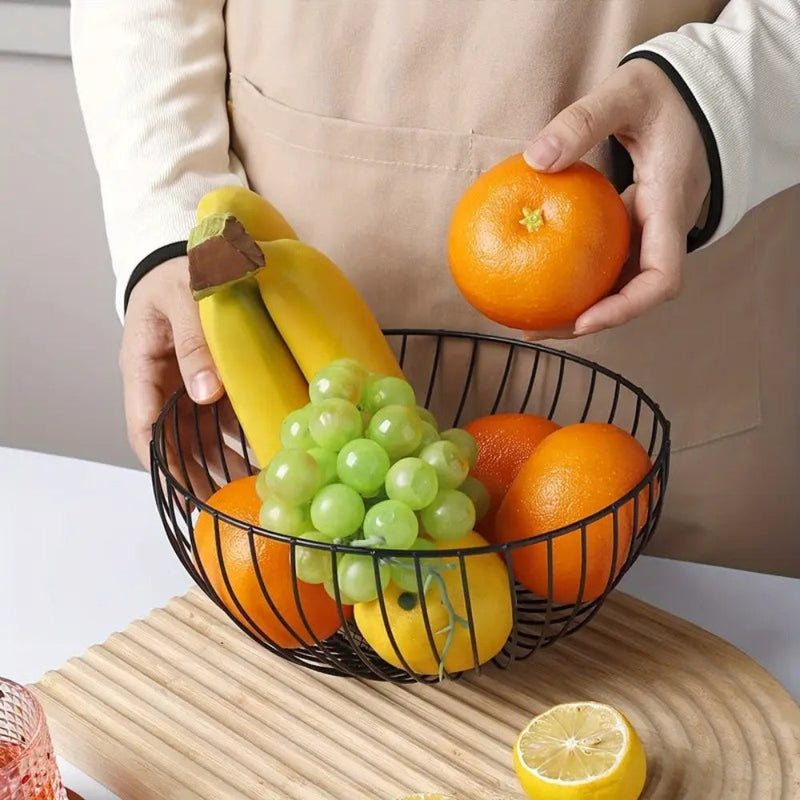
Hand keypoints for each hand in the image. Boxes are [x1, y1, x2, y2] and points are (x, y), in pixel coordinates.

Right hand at [119, 256, 247, 496]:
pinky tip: (263, 458)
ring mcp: (191, 385)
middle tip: (220, 506)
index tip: (180, 491)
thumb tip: (205, 394)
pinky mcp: (217, 381)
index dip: (160, 462)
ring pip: (201, 436)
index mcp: (143, 366)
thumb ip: (194, 341)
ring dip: (220, 464)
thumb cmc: (182, 270)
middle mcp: (165, 383)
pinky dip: (241, 439)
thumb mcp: (185, 296)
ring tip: (246, 493)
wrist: (199, 252)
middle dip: (195, 475)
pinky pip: (226, 418)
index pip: (143, 426)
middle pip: (174, 440)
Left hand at [524, 58, 710, 336]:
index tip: (583, 320)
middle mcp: (663, 229)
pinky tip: (536, 273)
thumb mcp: (628, 91)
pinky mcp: (634, 223)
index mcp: (670, 207)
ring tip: (528, 316)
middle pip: (632, 295)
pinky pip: (606, 259)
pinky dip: (576, 275)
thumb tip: (534, 159)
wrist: (698, 87)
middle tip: (535, 328)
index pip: (661, 278)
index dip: (625, 308)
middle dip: (588, 320)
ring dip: (579, 305)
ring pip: (618, 283)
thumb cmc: (669, 90)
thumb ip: (584, 120)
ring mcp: (649, 229)